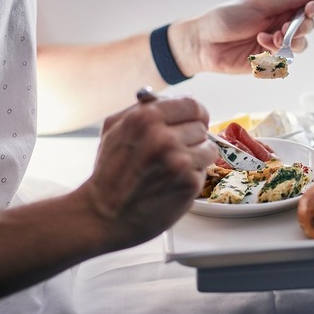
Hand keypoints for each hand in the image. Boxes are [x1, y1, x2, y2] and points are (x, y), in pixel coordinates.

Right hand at [80, 94, 216, 248]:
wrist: (104, 214)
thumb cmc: (109, 173)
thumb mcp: (114, 129)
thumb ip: (141, 109)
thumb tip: (168, 98)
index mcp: (146, 117)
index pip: (192, 104)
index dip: (195, 114)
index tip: (194, 121)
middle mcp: (164, 136)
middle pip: (201, 126)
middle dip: (191, 137)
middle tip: (175, 151)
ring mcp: (178, 160)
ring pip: (208, 148)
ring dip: (196, 157)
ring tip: (173, 168)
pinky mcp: (189, 182)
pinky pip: (204, 170)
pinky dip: (192, 176)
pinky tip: (173, 182)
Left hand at [169, 0, 313, 75]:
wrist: (203, 43)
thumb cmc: (225, 19)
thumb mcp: (257, 4)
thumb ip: (287, 0)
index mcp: (280, 7)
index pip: (310, 6)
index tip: (312, 9)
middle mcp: (280, 25)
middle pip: (308, 27)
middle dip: (303, 26)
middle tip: (286, 26)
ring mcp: (275, 44)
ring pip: (300, 45)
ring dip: (290, 40)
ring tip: (270, 37)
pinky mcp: (268, 61)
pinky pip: (285, 60)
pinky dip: (276, 52)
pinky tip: (260, 45)